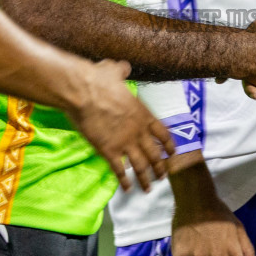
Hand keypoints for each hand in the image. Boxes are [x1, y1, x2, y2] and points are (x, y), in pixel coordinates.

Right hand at [64, 59, 174, 190]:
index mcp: (143, 113)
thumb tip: (124, 67)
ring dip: (146, 179)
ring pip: (141, 166)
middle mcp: (138, 131)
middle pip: (154, 154)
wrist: (82, 91)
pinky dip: (125, 181)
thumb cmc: (98, 79)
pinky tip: (128, 189)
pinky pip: (120, 170)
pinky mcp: (109, 151)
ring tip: (149, 189)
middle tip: (162, 176)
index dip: (169, 145)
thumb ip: (122, 71)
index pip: (162, 133)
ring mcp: (124, 142)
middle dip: (160, 167)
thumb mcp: (115, 71)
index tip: (173, 153)